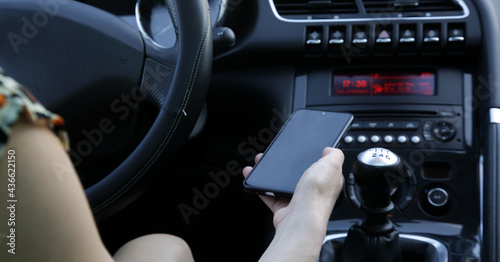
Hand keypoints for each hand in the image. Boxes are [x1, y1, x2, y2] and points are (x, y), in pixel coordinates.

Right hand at [242, 147, 344, 261]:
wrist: (300, 219)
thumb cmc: (317, 196)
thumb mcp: (331, 165)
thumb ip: (334, 155)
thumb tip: (330, 150)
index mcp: (328, 180)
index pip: (323, 167)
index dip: (314, 157)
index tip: (303, 150)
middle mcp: (314, 191)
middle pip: (299, 173)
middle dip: (287, 164)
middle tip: (277, 155)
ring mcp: (298, 200)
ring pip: (283, 183)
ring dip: (271, 173)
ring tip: (261, 162)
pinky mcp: (283, 207)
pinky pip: (270, 195)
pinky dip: (261, 187)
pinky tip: (257, 180)